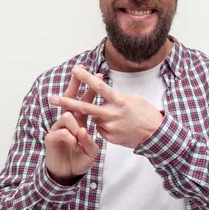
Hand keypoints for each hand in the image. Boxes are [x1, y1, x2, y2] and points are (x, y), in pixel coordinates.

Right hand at [44, 65, 101, 184]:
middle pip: (69, 98)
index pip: (85, 101)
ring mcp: (58, 128)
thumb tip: (84, 130)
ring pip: (66, 116)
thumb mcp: (91, 150)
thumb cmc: (80, 159)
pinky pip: (61, 132)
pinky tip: (75, 145)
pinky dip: (70, 138)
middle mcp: (68, 121)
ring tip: (80, 137)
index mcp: (79, 121)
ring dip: (76, 126)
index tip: (99, 75)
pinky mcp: (51, 137)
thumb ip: (90, 139)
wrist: (66, 173)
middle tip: (78, 71)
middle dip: (75, 84)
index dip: (91, 88)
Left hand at [49, 66, 163, 148]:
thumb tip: (106, 95)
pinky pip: (100, 129)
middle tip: (52, 98)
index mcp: (119, 101)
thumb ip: (117, 98)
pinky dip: (104, 126)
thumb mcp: (134, 99)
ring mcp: (110, 128)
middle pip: (85, 107)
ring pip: (94, 119)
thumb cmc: (147, 114)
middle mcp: (112, 114)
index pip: (99, 88)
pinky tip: (118, 127)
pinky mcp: (109, 138)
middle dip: (67, 103)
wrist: (156, 136)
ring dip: (97, 116)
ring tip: (116, 117)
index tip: (74, 70)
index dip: (86, 78)